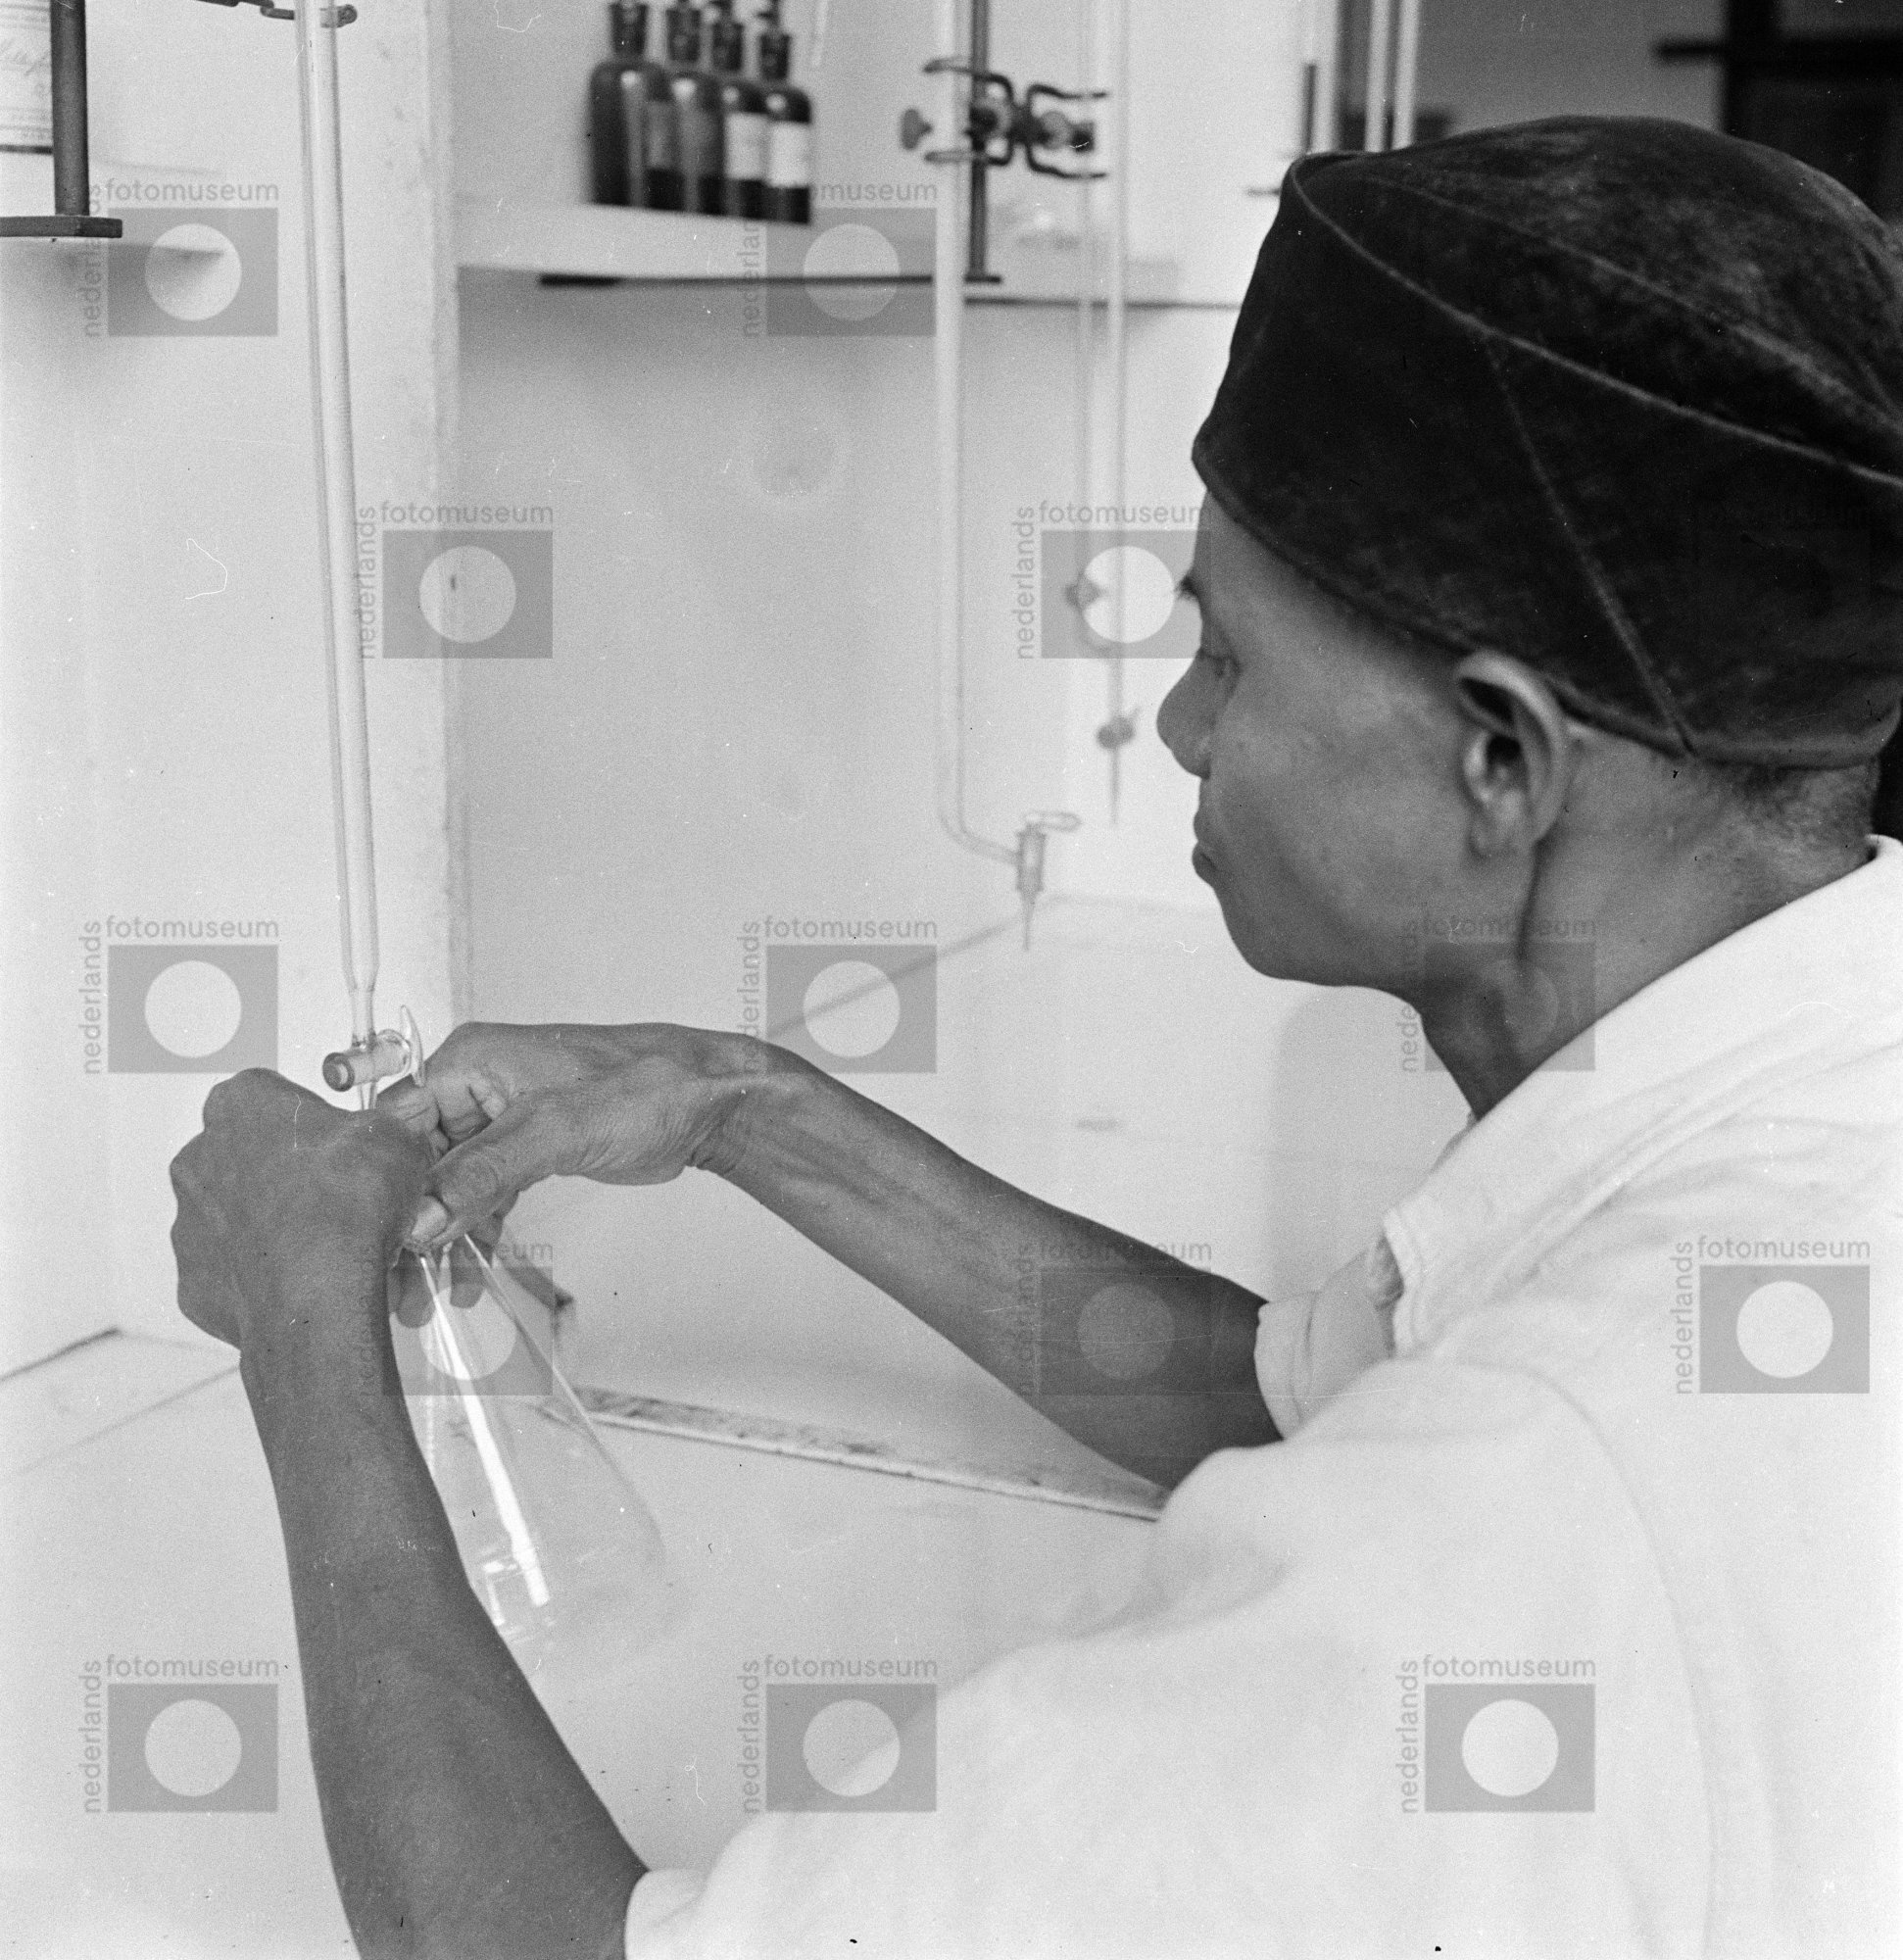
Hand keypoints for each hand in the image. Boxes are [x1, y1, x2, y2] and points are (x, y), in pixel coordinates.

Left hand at [170, 1069, 432, 1361]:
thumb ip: (371, 1129)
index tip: (342, 1145)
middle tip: (340, 1196)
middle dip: (291, 1173)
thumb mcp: (393, 1137)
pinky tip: (304, 1277)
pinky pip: (234, 1268)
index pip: (275, 1096)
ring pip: (239, 1214)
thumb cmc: (345, 1210)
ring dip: (276, 1222)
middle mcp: (201, 1155)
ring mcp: (190, 1219)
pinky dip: (264, 1271)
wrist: (319, 1293)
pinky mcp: (195, 1276)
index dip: (317, 1123)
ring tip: (329, 1243)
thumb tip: (374, 1145)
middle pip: (250, 1154)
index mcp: (241, 1104)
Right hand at [375, 1022, 765, 1251]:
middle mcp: (478, 1085)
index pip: (399, 1125)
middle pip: (420, 1160)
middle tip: (402, 1284)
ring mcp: (503, 1118)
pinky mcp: (528, 1148)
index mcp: (470, 1061)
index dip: (386, 1185)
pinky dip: (475, 1227)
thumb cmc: (648, 1087)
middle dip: (411, 1222)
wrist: (707, 1104)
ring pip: (451, 1183)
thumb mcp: (556, 1130)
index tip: (378, 1241)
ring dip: (442, 1234)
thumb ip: (485, 1172)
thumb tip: (423, 1216)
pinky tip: (468, 1269)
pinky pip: (484, 1191)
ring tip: (430, 1293)